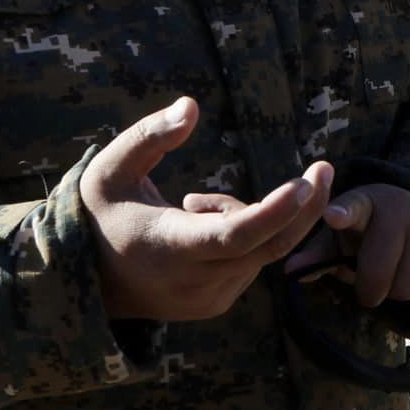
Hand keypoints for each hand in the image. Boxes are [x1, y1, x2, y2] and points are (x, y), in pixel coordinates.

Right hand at [79, 96, 330, 321]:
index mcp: (168, 247)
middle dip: (302, 206)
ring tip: (191, 205)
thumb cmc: (101, 214)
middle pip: (269, 245)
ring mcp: (208, 298)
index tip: (305, 184)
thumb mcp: (110, 168)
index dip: (274, 211)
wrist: (85, 281)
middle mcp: (194, 281)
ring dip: (248, 217)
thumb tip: (191, 105)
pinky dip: (244, 238)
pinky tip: (201, 229)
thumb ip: (149, 135)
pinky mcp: (217, 304)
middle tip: (324, 167)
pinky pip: (251, 263)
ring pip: (259, 249)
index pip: (234, 236)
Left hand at [285, 183, 409, 308]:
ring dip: (397, 292)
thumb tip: (289, 271)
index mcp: (364, 203)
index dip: (343, 214)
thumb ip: (319, 255)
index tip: (333, 216)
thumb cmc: (373, 233)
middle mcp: (399, 208)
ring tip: (398, 271)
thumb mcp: (345, 238)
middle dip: (370, 289)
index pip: (353, 208)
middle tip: (372, 281)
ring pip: (405, 288)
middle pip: (377, 273)